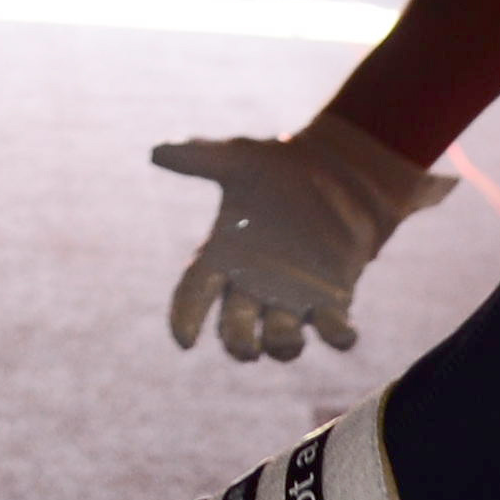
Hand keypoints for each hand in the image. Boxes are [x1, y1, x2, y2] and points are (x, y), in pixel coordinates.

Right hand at [153, 121, 449, 361]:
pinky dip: (338, 337)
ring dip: (283, 346)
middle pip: (235, 328)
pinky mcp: (331, 299)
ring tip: (289, 339)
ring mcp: (292, 296)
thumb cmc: (280, 166)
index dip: (186, 318)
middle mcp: (253, 284)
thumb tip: (155, 150)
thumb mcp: (240, 158)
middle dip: (238, 343)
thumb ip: (201, 158)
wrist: (335, 170)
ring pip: (280, 339)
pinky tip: (344, 333)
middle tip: (246, 349)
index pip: (195, 293)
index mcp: (224, 255)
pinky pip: (332, 330)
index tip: (186, 340)